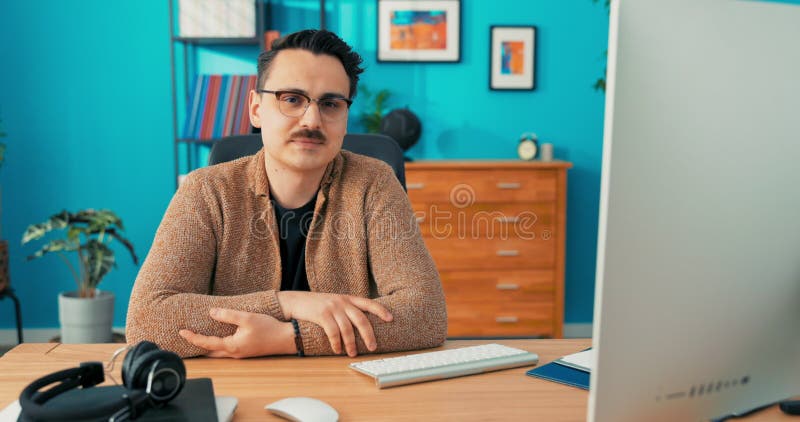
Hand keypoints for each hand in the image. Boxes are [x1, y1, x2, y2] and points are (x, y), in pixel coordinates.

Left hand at [179, 308, 295, 357]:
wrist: (286, 339)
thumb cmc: (268, 328)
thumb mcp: (247, 318)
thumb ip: (228, 315)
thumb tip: (212, 312)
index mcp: (232, 346)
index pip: (206, 343)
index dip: (193, 337)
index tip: (182, 332)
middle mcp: (234, 353)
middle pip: (209, 352)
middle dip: (197, 346)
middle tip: (186, 338)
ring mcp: (240, 354)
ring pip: (218, 353)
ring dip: (207, 347)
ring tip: (198, 338)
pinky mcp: (246, 351)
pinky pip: (226, 351)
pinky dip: (217, 346)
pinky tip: (217, 339)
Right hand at [277, 291, 392, 356]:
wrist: (296, 301)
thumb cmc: (317, 305)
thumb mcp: (335, 303)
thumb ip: (347, 309)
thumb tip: (361, 326)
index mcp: (348, 298)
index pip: (369, 303)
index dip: (381, 310)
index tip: (390, 319)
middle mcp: (342, 302)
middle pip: (361, 319)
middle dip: (368, 335)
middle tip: (373, 347)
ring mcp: (332, 307)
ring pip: (347, 328)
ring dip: (351, 343)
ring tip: (352, 353)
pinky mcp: (322, 314)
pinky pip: (333, 332)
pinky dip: (336, 343)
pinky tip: (337, 350)